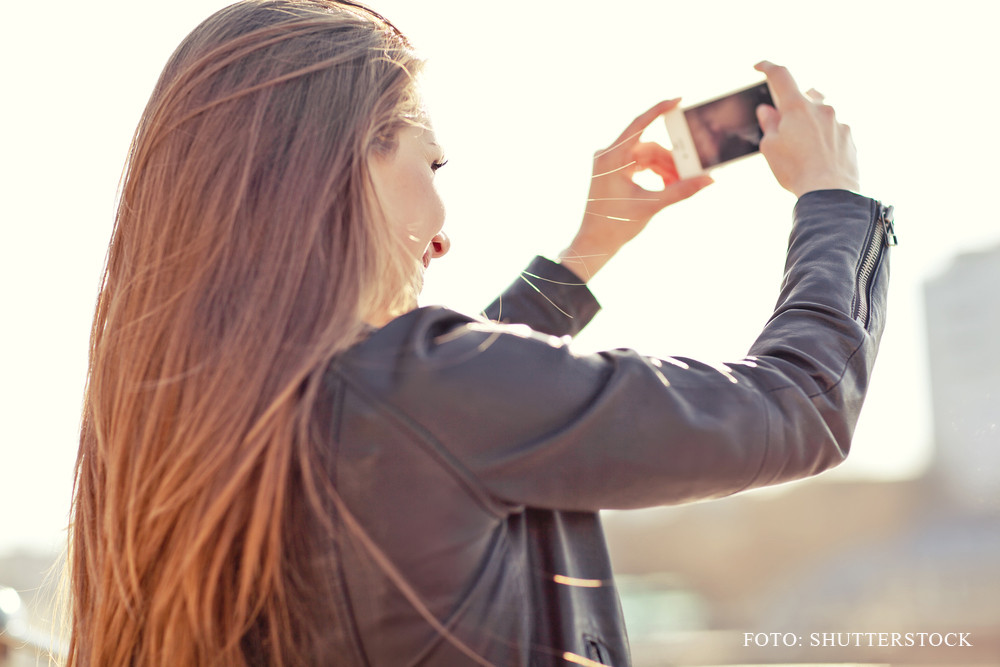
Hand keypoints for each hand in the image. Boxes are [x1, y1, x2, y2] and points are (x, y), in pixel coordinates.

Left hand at [558, 99, 712, 280]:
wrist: (594, 243)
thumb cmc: (615, 225)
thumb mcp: (652, 205)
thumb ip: (681, 190)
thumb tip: (708, 180)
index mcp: (611, 158)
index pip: (638, 125)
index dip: (659, 110)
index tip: (678, 100)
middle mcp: (608, 156)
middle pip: (648, 147)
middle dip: (671, 159)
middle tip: (691, 171)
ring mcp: (609, 163)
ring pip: (646, 156)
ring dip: (664, 168)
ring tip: (680, 183)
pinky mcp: (613, 171)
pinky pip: (639, 164)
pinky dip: (655, 172)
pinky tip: (668, 184)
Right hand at [754, 61, 859, 197]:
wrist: (829, 193)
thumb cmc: (795, 170)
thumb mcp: (770, 148)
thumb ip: (768, 124)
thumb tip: (768, 110)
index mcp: (797, 107)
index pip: (781, 76)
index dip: (768, 67)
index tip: (760, 66)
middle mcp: (821, 107)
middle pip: (806, 94)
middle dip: (794, 104)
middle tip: (784, 124)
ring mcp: (839, 121)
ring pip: (822, 111)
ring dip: (811, 121)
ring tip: (803, 146)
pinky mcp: (850, 136)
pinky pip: (834, 129)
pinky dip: (824, 137)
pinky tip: (818, 157)